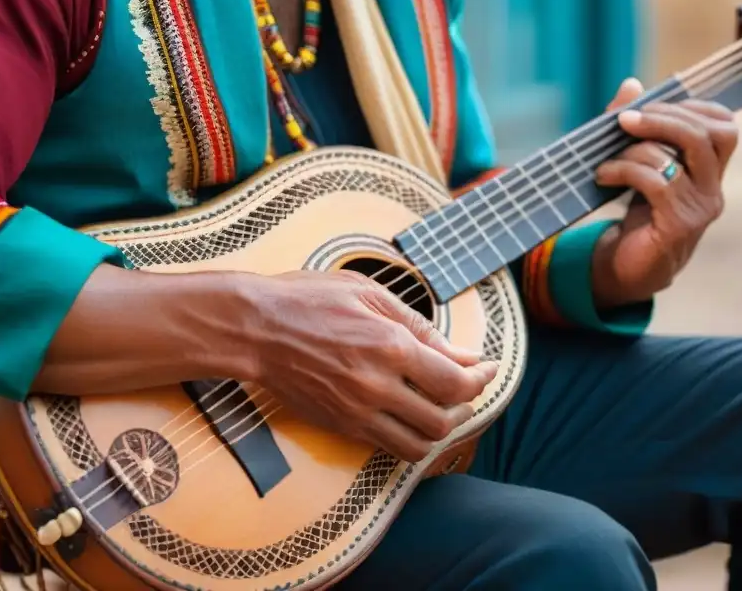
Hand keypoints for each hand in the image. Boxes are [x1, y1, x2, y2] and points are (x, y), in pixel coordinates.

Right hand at [244, 270, 497, 461]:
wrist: (253, 329)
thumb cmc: (309, 299)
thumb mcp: (370, 294)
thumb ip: (419, 327)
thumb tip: (460, 353)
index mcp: (391, 347)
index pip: (456, 382)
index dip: (482, 379)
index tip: (488, 367)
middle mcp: (378, 387)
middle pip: (445, 420)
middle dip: (467, 405)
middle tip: (469, 386)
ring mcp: (357, 412)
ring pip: (419, 445)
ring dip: (441, 430)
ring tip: (444, 406)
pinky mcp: (340, 426)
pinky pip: (388, 447)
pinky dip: (410, 437)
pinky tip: (410, 414)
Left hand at [591, 79, 738, 307]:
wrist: (627, 269)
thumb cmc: (636, 213)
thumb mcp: (635, 163)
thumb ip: (633, 127)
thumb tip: (631, 84)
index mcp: (709, 171)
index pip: (725, 125)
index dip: (692, 106)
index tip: (650, 107)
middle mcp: (713, 189)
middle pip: (709, 134)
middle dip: (664, 118)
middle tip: (625, 120)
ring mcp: (700, 209)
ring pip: (677, 156)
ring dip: (636, 148)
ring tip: (607, 157)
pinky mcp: (678, 226)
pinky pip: (656, 182)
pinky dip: (624, 170)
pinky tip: (603, 176)